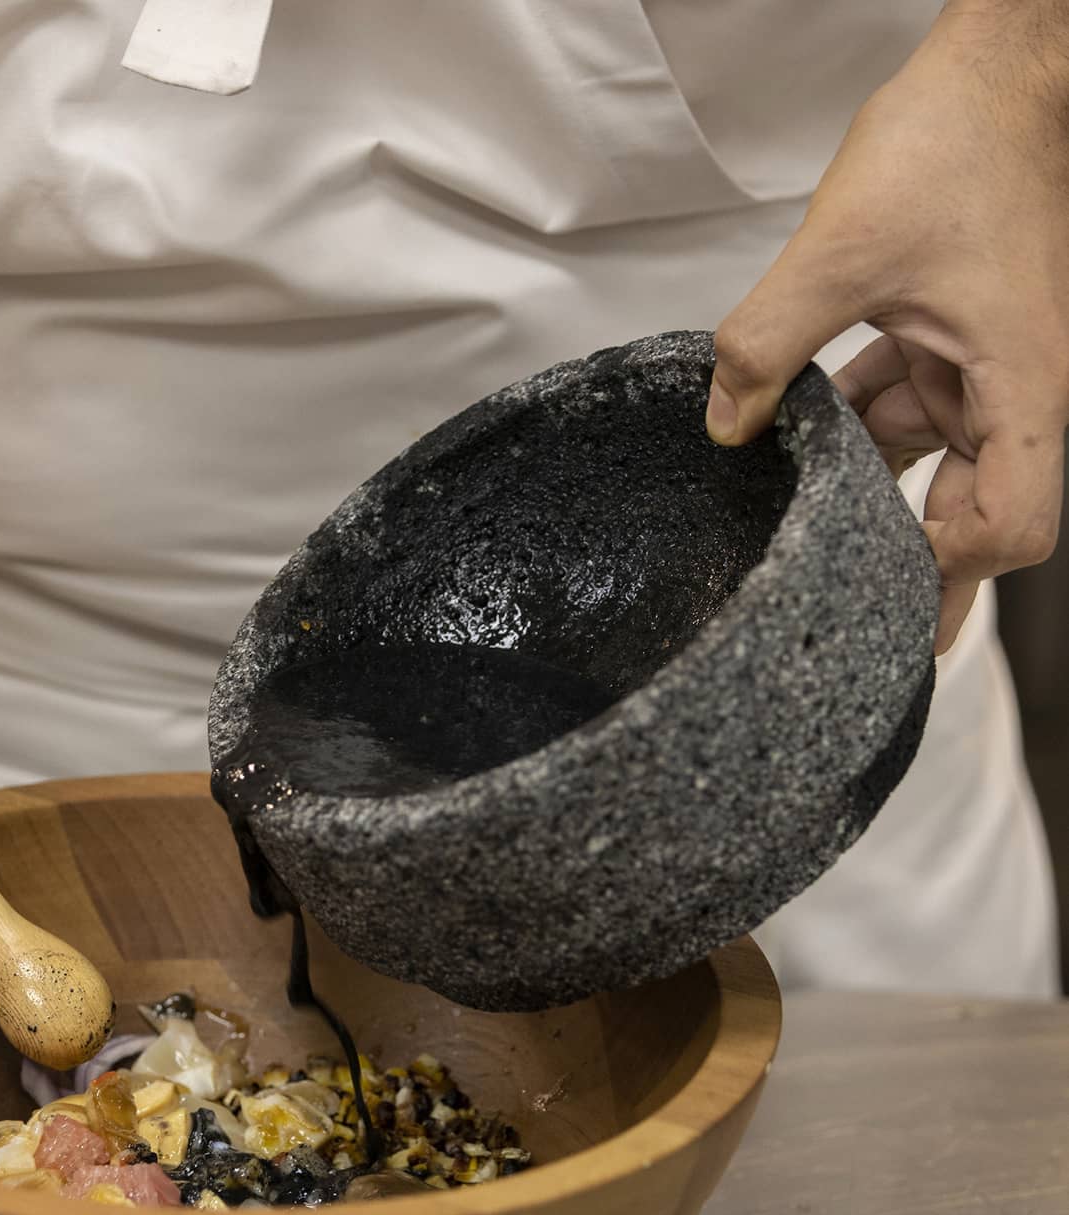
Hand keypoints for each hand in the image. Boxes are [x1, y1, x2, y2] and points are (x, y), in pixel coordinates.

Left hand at [707, 0, 1066, 652]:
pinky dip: (861, 429)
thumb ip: (766, 345)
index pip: (1013, 524)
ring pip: (933, 462)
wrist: (1001, 63)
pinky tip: (802, 439)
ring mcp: (988, 366)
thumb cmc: (959, 139)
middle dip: (909, 560)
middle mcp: (1018, 388)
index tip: (875, 581)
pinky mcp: (957, 340)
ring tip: (802, 535)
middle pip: (974, 512)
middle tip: (844, 620)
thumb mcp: (838, 250)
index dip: (949, 569)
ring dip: (870, 491)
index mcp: (1023, 384)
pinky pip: (909, 408)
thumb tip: (722, 423)